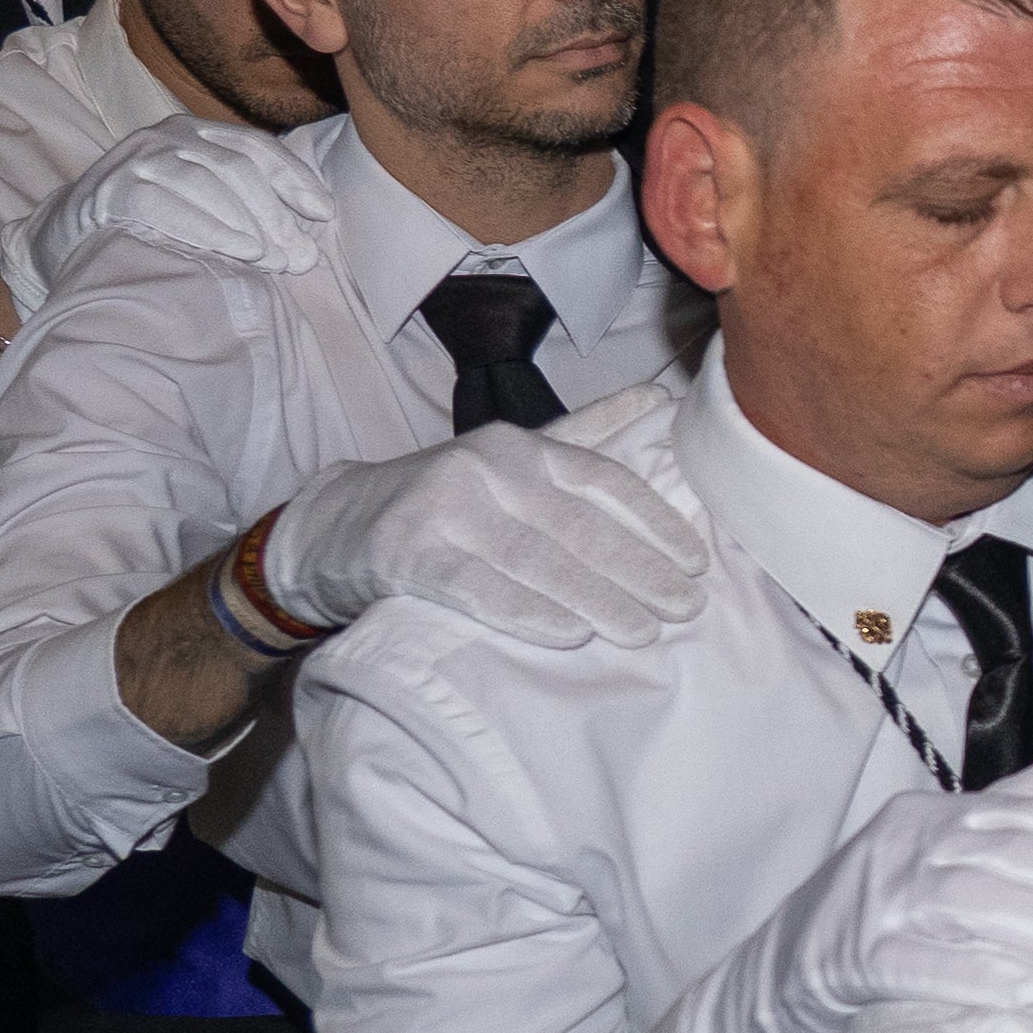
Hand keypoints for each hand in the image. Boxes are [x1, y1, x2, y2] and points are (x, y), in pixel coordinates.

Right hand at [47, 117, 321, 288]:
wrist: (68, 233)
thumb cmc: (149, 220)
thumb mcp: (199, 200)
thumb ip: (244, 202)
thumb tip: (308, 233)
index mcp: (196, 133)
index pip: (256, 148)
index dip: (295, 179)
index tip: (324, 214)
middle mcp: (168, 136)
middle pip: (236, 168)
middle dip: (276, 214)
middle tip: (302, 256)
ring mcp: (138, 158)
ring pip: (206, 183)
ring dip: (249, 223)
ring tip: (277, 259)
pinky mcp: (112, 187)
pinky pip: (168, 204)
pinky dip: (210, 228)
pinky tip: (239, 250)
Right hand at [259, 425, 712, 647]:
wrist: (336, 524)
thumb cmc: (444, 497)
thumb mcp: (513, 457)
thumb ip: (587, 433)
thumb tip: (661, 397)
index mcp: (521, 445)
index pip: (603, 479)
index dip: (654, 521)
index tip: (697, 560)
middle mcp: (487, 467)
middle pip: (578, 525)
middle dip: (638, 570)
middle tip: (687, 607)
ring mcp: (444, 509)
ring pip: (535, 559)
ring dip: (596, 599)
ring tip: (643, 630)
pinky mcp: (407, 554)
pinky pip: (477, 587)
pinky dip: (526, 612)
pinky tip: (569, 635)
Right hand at [698, 781, 1032, 1032]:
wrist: (761, 998)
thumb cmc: (870, 940)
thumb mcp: (931, 881)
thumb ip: (1000, 862)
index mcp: (933, 818)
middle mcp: (904, 846)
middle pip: (1017, 858)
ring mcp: (872, 901)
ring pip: (978, 902)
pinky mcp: (846, 961)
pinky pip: (920, 965)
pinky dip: (979, 974)